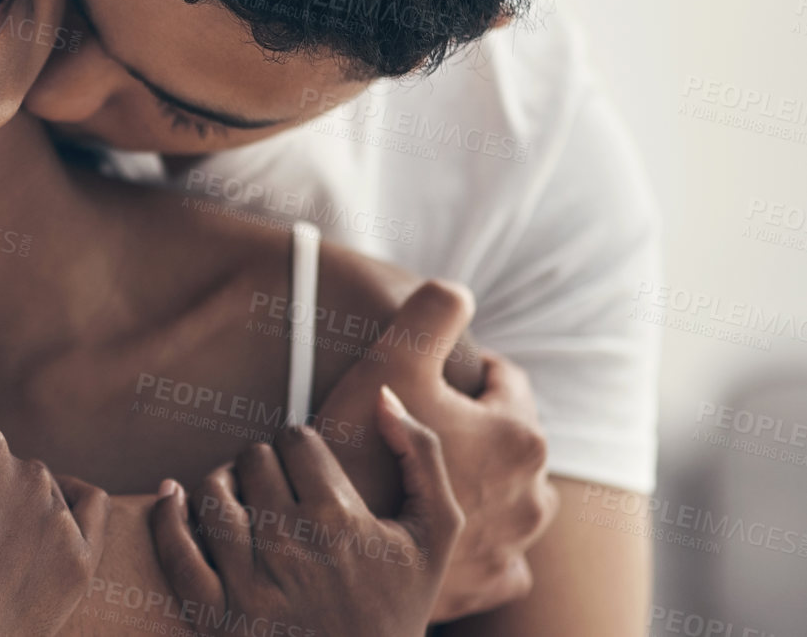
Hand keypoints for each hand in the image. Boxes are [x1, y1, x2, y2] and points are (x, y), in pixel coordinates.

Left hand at [151, 386, 463, 636]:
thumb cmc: (400, 607)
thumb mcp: (434, 533)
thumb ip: (422, 455)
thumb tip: (385, 394)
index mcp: (340, 517)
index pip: (294, 439)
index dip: (299, 446)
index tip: (306, 467)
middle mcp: (291, 546)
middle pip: (252, 460)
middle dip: (264, 465)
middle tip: (277, 488)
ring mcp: (249, 584)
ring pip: (212, 492)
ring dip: (223, 485)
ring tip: (242, 500)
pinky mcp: (216, 617)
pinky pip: (175, 550)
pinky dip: (168, 515)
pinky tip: (173, 498)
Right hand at [315, 283, 558, 619]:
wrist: (338, 547)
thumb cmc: (363, 452)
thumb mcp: (393, 361)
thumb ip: (433, 311)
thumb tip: (459, 290)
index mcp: (519, 436)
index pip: (505, 379)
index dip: (460, 370)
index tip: (420, 376)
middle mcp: (533, 493)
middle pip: (507, 437)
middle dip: (471, 425)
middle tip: (413, 424)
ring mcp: (515, 543)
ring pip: (505, 494)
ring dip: (476, 479)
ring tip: (422, 474)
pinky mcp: (491, 581)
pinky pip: (498, 553)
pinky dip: (475, 538)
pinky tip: (437, 527)